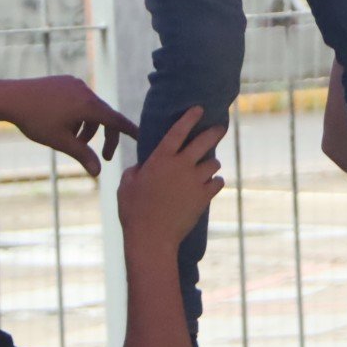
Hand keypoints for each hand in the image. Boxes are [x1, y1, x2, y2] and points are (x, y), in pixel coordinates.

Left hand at [0, 76, 135, 176]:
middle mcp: (86, 92)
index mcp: (89, 106)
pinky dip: (79, 115)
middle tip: (103, 156)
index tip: (143, 138)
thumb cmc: (35, 121)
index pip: (117, 121)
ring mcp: (75, 84)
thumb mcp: (61, 142)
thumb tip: (99, 173)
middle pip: (105, 116)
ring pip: (91, 109)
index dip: (131, 131)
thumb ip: (83, 155)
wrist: (10, 97)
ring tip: (74, 141)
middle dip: (104, 136)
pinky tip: (64, 124)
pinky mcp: (65, 81)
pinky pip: (80, 99)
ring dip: (89, 127)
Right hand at [118, 109, 225, 248]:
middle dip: (215, 132)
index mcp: (161, 158)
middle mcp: (181, 165)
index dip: (190, 117)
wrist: (152, 238)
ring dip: (211, 164)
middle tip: (220, 129)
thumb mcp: (126, 185)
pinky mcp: (204, 197)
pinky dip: (215, 182)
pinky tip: (212, 184)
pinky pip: (217, 183)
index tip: (199, 108)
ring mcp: (195, 181)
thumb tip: (142, 167)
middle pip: (205, 141)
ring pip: (213, 164)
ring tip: (209, 167)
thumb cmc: (134, 211)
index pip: (178, 130)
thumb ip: (136, 170)